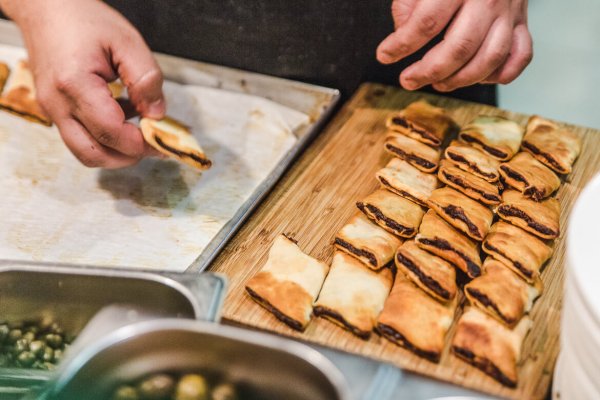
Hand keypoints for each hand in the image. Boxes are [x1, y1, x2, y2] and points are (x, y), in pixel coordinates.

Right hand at [1, 0, 164, 167]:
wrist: (47, 9)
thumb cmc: (85, 20)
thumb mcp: (127, 42)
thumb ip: (146, 79)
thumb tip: (157, 114)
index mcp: (74, 84)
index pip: (110, 132)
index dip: (140, 143)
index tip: (163, 141)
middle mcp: (57, 103)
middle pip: (94, 154)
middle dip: (128, 157)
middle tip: (154, 144)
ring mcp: (52, 110)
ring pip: (85, 152)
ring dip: (116, 151)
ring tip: (139, 129)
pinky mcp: (54, 111)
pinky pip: (80, 137)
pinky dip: (104, 138)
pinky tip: (123, 116)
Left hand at [376, 0, 531, 91]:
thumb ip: (408, 4)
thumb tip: (402, 34)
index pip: (427, 22)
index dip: (402, 44)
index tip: (384, 55)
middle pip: (460, 47)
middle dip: (429, 71)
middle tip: (408, 80)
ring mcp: (510, 11)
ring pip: (490, 58)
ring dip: (460, 80)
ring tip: (438, 83)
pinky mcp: (523, 21)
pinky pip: (519, 56)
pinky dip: (499, 74)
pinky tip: (476, 77)